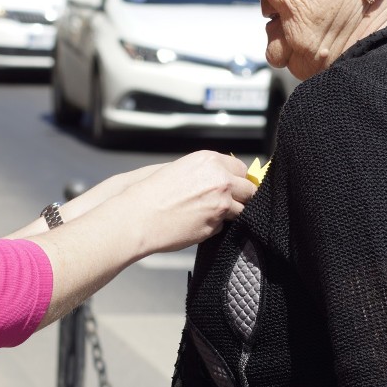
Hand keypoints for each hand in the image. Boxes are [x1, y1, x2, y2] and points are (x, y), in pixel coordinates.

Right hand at [127, 150, 255, 253]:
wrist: (138, 217)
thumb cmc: (152, 193)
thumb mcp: (180, 169)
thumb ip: (206, 171)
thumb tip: (225, 176)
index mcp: (210, 161)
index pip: (241, 168)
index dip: (238, 178)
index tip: (234, 185)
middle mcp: (220, 180)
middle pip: (249, 189)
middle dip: (242, 196)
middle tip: (228, 201)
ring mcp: (221, 204)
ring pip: (242, 210)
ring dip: (231, 212)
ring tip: (208, 213)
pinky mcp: (216, 225)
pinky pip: (225, 225)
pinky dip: (215, 225)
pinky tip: (197, 223)